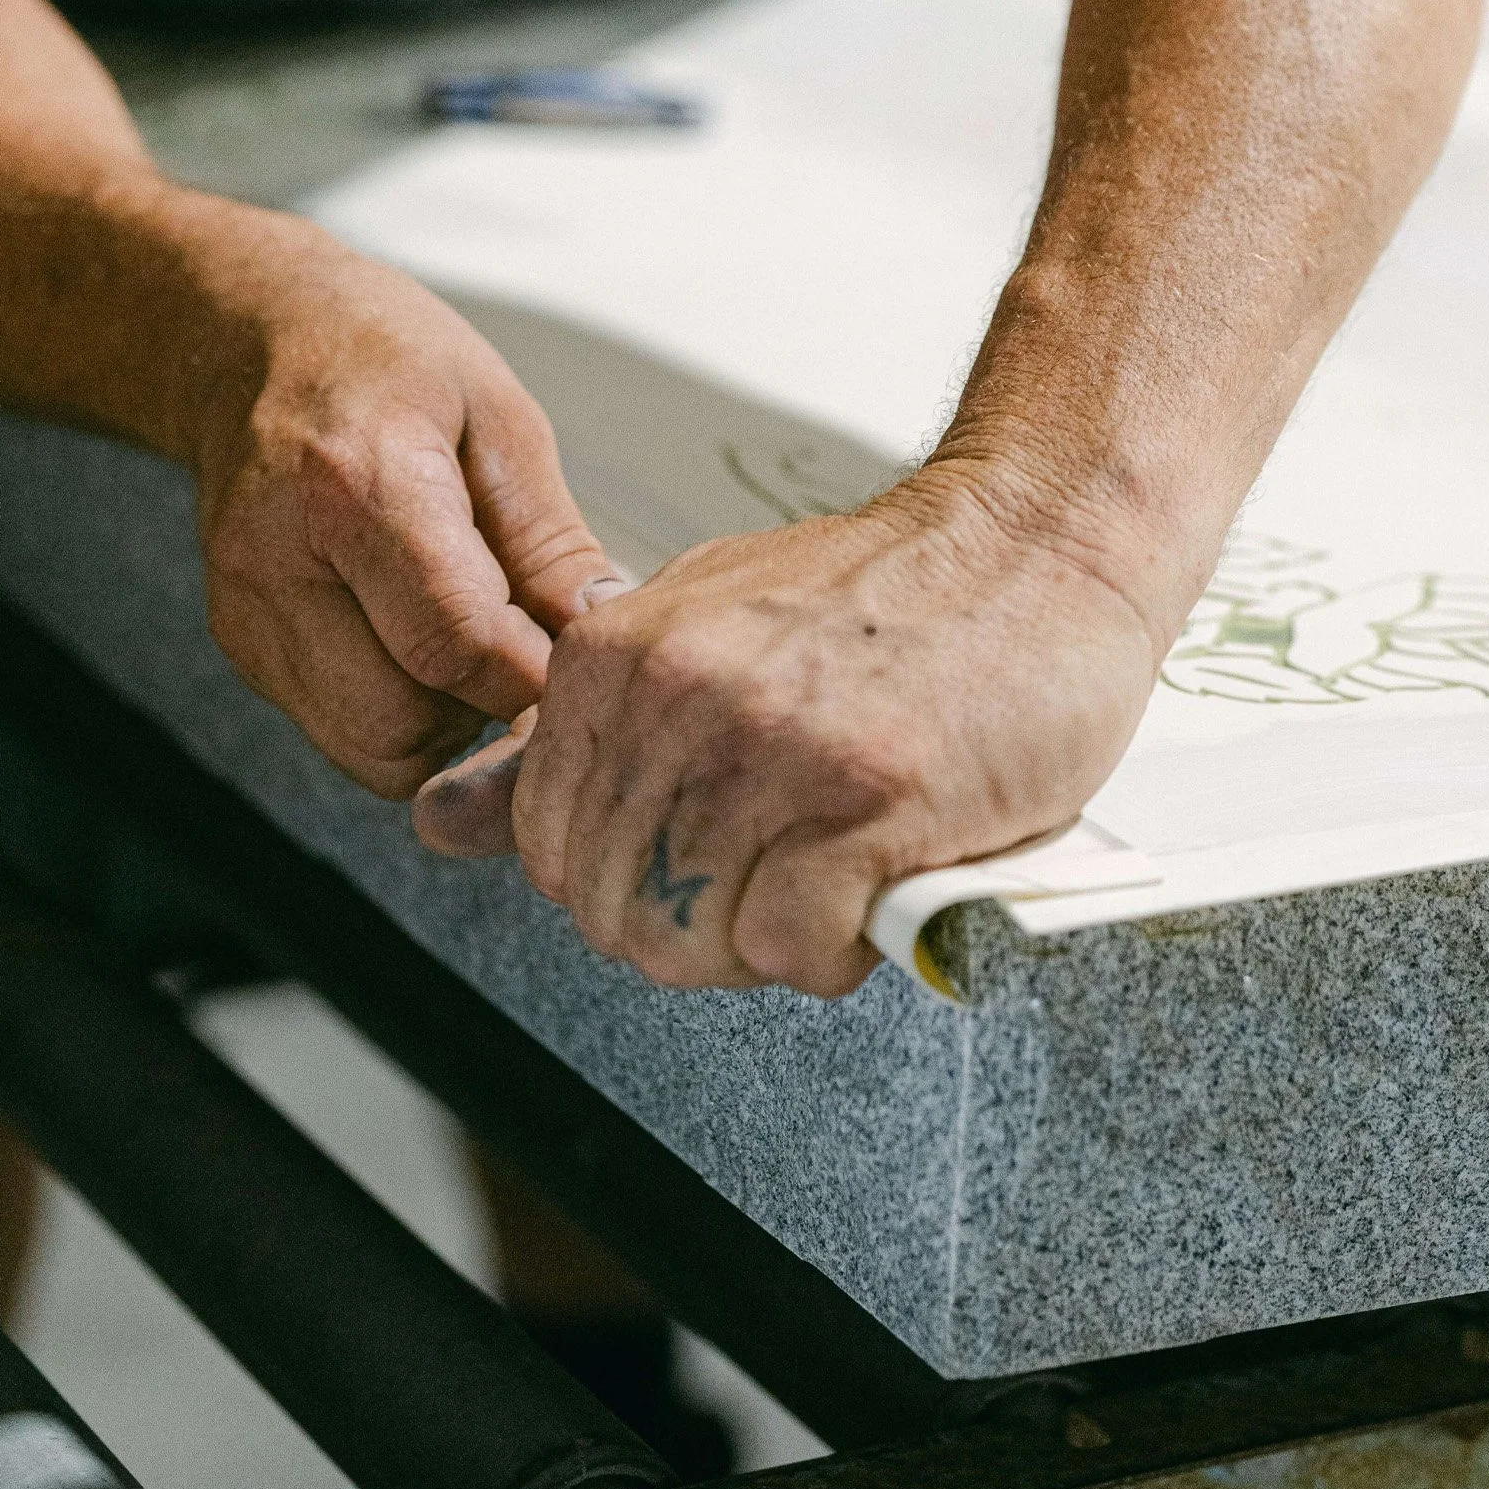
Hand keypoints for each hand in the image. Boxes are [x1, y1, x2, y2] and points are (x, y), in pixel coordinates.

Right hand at [186, 225, 619, 797]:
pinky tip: (424, 643)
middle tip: (528, 655)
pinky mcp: (241, 648)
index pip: (454, 644)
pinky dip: (402, 713)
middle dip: (486, 712)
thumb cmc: (380, 359)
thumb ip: (550, 538)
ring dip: (445, 726)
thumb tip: (601, 630)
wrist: (252, 337)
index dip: (533, 676)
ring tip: (475, 643)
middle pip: (403, 720)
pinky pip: (343, 732)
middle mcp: (279, 564)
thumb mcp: (498, 417)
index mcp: (354, 488)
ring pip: (370, 748)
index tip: (580, 664)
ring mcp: (248, 616)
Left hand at [413, 472, 1166, 995]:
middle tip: (783, 882)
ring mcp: (773, 752)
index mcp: (620, 656)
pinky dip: (837, 948)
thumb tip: (446, 821)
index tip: (707, 856)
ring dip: (772, 942)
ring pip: (695, 944)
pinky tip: (879, 889)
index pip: (548, 851)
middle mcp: (681, 700)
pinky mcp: (870, 803)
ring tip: (838, 879)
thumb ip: (584, 732)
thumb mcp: (706, 628)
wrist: (1041, 539)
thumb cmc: (895, 594)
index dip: (630, 882)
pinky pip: (793, 949)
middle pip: (617, 913)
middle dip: (696, 929)